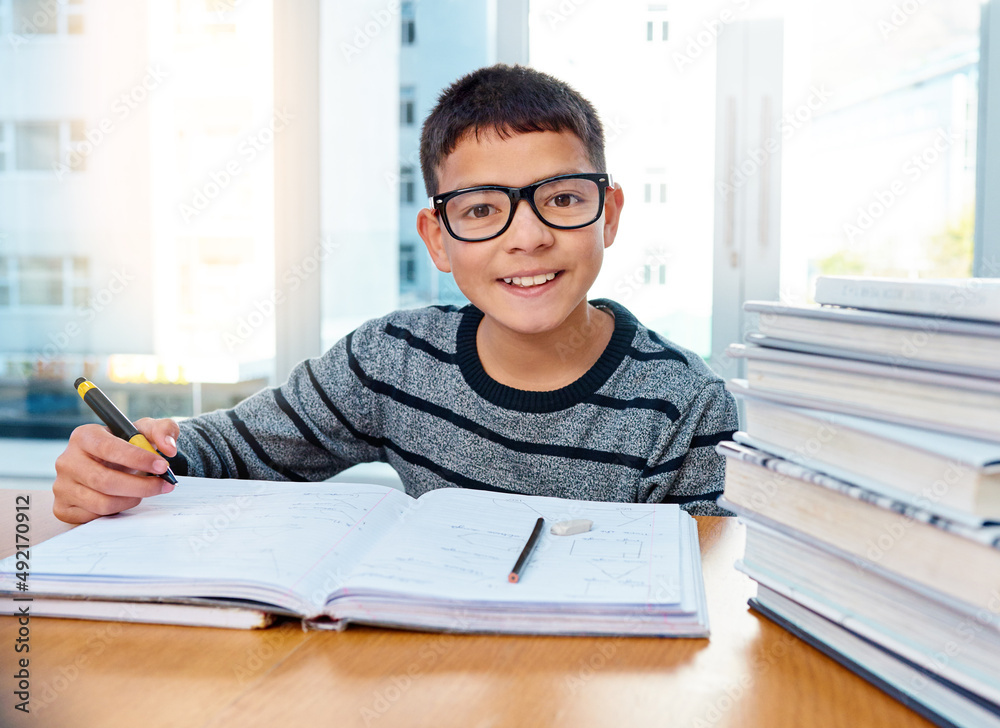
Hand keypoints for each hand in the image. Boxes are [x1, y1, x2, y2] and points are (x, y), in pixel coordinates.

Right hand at [53, 418, 179, 523]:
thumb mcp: (147, 431)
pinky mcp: (62, 507)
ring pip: (102, 503)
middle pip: (105, 481)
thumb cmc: (128, 446)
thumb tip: (168, 447)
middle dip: (141, 486)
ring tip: (143, 491)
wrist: (114, 464)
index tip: (162, 466)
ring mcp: (61, 486)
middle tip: (163, 485)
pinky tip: (125, 499)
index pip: (109, 448)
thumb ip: (163, 430)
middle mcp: (67, 461)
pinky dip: (116, 511)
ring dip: (131, 500)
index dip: (138, 459)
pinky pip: (94, 516)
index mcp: (84, 436)